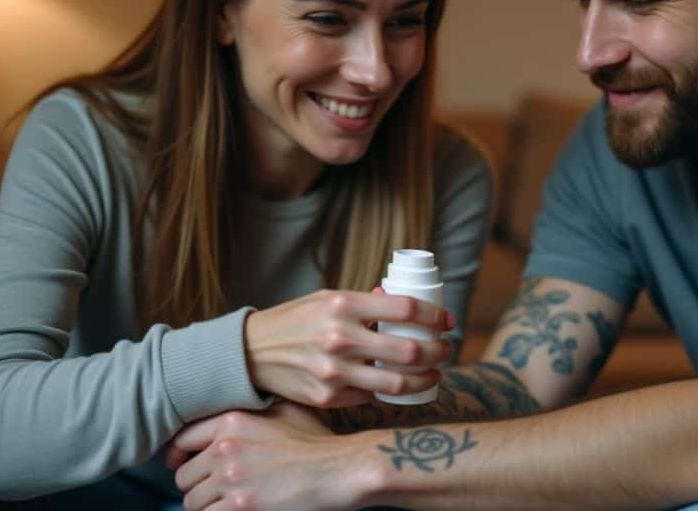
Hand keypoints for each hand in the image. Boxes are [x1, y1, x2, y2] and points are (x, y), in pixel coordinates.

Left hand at [169, 404, 366, 510]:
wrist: (338, 469)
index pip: (182, 439)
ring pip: (192, 501)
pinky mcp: (240, 507)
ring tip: (224, 504)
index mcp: (231, 420)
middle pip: (184, 475)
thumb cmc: (316, 441)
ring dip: (206, 505)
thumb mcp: (284, 409)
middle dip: (196, 484)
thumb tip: (231, 412)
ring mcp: (231, 479)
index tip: (183, 464)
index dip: (179, 455)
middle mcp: (225, 448)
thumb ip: (252, 408)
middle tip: (213, 490)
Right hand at [243, 289, 454, 407]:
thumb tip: (401, 301)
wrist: (250, 354)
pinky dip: (386, 391)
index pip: (406, 309)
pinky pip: (370, 396)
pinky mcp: (327, 397)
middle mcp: (340, 338)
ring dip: (424, 379)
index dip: (434, 317)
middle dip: (438, 352)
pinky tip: (395, 384)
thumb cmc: (294, 321)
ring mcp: (334, 371)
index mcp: (343, 305)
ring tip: (433, 374)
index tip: (447, 322)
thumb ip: (364, 302)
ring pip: (397, 383)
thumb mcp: (326, 299)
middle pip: (410, 351)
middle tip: (445, 350)